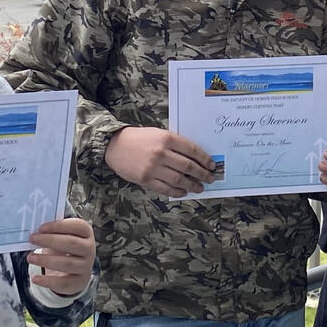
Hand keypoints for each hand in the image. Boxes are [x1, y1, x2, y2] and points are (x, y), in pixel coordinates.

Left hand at [27, 217, 95, 296]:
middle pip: (72, 243)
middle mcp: (89, 249)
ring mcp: (85, 266)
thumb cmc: (64, 247)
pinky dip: (47, 281)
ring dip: (46, 260)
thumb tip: (34, 232)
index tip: (41, 227)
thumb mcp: (61, 236)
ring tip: (30, 257)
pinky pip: (63, 282)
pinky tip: (35, 278)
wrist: (74, 270)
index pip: (77, 226)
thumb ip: (51, 232)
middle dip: (50, 240)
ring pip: (67, 263)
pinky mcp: (78, 282)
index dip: (59, 226)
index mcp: (86, 233)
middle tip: (32, 239)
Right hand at [105, 127, 220, 197]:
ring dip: (192, 185)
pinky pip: (165, 188)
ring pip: (178, 179)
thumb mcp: (158, 134)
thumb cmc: (139, 138)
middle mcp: (161, 153)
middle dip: (202, 174)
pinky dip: (177, 192)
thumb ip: (175, 144)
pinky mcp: (145, 179)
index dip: (204, 159)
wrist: (114, 145)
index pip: (192, 150)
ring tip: (199, 187)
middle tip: (210, 178)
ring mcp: (153, 167)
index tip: (212, 165)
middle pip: (188, 166)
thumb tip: (194, 158)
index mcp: (166, 138)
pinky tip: (183, 192)